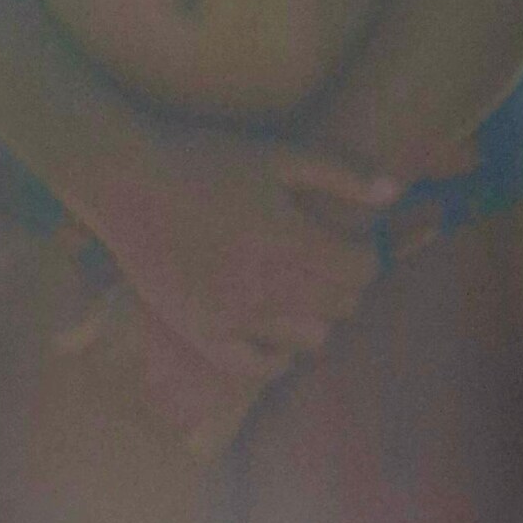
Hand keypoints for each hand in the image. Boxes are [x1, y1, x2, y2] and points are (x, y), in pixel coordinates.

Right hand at [85, 123, 396, 427]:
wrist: (127, 181)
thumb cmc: (205, 159)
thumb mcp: (278, 155)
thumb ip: (340, 175)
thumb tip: (395, 192)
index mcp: (292, 239)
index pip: (362, 269)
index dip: (367, 255)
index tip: (357, 244)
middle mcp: (269, 285)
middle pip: (342, 303)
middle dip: (345, 283)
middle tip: (330, 263)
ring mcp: (235, 315)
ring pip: (309, 336)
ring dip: (318, 316)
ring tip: (303, 292)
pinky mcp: (203, 332)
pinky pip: (257, 367)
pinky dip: (277, 359)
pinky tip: (280, 343)